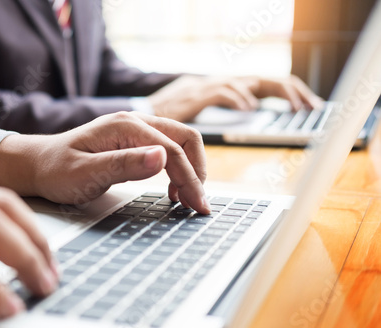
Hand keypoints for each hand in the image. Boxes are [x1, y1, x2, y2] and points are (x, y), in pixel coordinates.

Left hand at [0, 112, 209, 213]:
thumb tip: (162, 157)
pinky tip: (171, 188)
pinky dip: (177, 168)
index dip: (190, 179)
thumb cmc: (56, 170)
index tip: (198, 206)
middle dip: (197, 171)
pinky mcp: (133, 140)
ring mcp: (135, 129)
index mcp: (125, 126)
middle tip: (196, 203)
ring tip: (187, 199)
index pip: (172, 150)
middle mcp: (134, 122)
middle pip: (184, 138)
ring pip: (179, 142)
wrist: (37, 164)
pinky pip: (167, 148)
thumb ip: (123, 165)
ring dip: (190, 169)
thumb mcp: (85, 174)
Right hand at [148, 75, 323, 121]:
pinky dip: (237, 99)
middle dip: (292, 90)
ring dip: (274, 92)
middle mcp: (220, 83)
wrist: (139, 116)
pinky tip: (249, 109)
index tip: (306, 106)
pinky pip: (221, 92)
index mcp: (225, 88)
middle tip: (312, 106)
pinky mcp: (194, 95)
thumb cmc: (169, 121)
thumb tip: (244, 125)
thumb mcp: (201, 117)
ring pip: (249, 82)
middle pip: (264, 79)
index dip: (287, 92)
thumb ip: (224, 119)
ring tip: (293, 106)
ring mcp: (207, 87)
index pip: (263, 84)